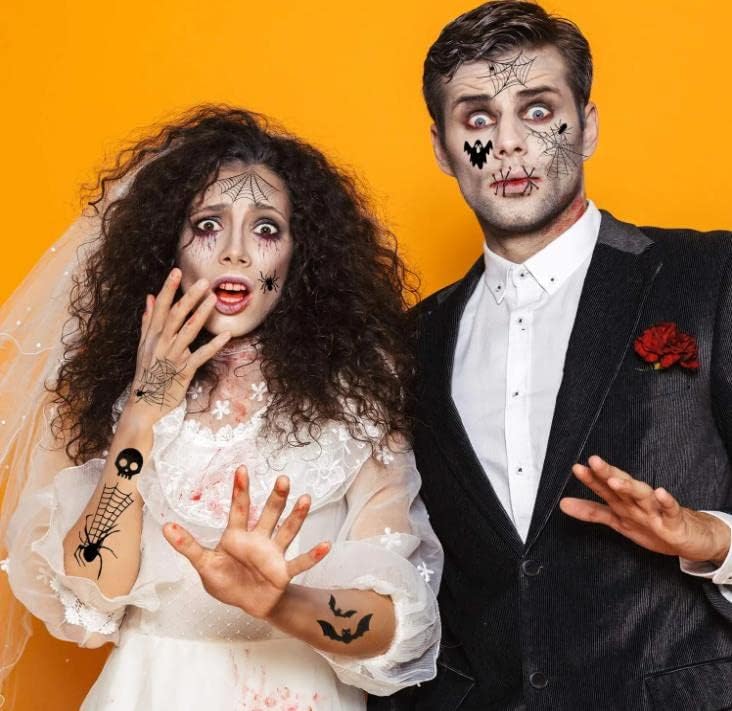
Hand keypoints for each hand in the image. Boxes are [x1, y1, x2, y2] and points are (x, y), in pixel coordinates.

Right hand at [122, 268, 230, 426]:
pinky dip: (213, 346)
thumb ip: (148, 322)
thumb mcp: (144, 346)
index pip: (160, 308)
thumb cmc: (147, 374)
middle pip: (175, 315)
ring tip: (213, 299)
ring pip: (188, 331)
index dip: (168, 289)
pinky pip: (200, 356)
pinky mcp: (183, 372)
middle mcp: (161, 343)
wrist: (143, 406)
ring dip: (201, 314)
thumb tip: (150, 298)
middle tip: (203, 281)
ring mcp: (172, 357)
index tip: (176, 271)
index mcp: (152, 336)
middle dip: (188, 297)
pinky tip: (226, 335)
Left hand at [162, 466, 330, 617]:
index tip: (242, 469)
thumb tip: (165, 527)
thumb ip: (188, 546)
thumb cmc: (227, 580)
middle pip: (269, 514)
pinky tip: (326, 545)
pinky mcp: (284, 571)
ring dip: (297, 517)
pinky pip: (300, 562)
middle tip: (282, 479)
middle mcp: (259, 539)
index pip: (239, 508)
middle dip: (276, 498)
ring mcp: (274, 554)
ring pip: (287, 531)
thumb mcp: (204, 564)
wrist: (249, 604)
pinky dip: (313, 555)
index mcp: (237, 536)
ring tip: (305, 499)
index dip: (240, 490)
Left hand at [560, 456, 730, 562]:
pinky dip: (666, 501)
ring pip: (643, 495)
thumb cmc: (653, 525)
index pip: (605, 487)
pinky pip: (671, 510)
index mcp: (624, 501)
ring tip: (616, 481)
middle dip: (607, 473)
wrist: (692, 537)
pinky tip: (660, 493)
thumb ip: (592, 511)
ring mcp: (657, 509)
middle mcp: (639, 501)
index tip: (577, 467)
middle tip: (593, 461)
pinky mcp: (676, 521)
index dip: (591, 479)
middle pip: (622, 485)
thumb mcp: (619, 521)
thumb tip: (562, 504)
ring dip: (630, 486)